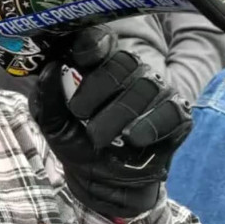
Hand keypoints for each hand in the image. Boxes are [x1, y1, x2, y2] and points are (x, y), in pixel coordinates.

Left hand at [29, 26, 191, 217]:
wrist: (102, 183)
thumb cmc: (77, 144)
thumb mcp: (52, 124)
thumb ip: (46, 97)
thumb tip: (49, 68)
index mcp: (99, 66)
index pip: (100, 40)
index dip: (92, 44)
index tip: (79, 59)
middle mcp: (131, 73)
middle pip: (123, 62)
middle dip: (98, 88)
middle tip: (80, 115)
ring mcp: (157, 92)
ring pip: (146, 86)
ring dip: (119, 114)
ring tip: (100, 138)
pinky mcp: (178, 115)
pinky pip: (171, 110)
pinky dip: (150, 124)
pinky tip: (133, 138)